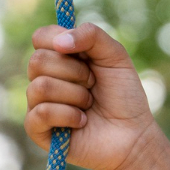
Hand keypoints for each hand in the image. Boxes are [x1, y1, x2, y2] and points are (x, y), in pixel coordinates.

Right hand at [25, 22, 160, 169]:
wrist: (132, 134)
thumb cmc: (124, 95)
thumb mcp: (115, 56)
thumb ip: (92, 35)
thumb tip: (59, 42)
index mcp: (60, 57)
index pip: (40, 37)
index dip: (61, 42)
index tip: (85, 55)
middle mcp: (44, 77)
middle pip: (38, 60)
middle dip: (75, 72)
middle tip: (93, 84)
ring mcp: (37, 103)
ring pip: (40, 86)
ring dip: (76, 95)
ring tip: (89, 104)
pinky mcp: (37, 129)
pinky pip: (41, 112)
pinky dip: (69, 115)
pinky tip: (82, 121)